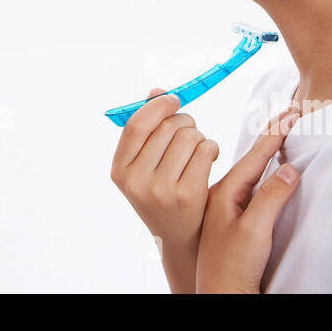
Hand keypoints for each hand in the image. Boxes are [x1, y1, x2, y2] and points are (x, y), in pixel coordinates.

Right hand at [110, 89, 220, 292]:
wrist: (181, 238)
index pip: (136, 125)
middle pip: (166, 127)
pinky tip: (209, 158)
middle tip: (191, 130)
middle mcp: (137, 181)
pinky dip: (211, 148)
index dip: (156, 106)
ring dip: (199, 136)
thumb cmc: (164, 193)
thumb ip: (148, 129)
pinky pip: (205, 150)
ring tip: (199, 148)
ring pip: (189, 136)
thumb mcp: (145, 166)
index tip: (173, 99)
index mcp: (120, 170)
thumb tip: (157, 92)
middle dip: (184, 121)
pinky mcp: (187, 195)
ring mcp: (161, 190)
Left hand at [196, 105, 300, 292]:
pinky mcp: (234, 218)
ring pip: (248, 168)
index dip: (275, 133)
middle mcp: (225, 195)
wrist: (221, 292)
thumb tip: (289, 168)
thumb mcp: (254, 231)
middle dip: (270, 134)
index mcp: (227, 192)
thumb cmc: (232, 266)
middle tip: (288, 113)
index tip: (291, 111)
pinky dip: (260, 167)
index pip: (255, 155)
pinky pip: (248, 183)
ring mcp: (229, 206)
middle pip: (250, 156)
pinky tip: (265, 166)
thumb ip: (271, 198)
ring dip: (264, 148)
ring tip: (279, 130)